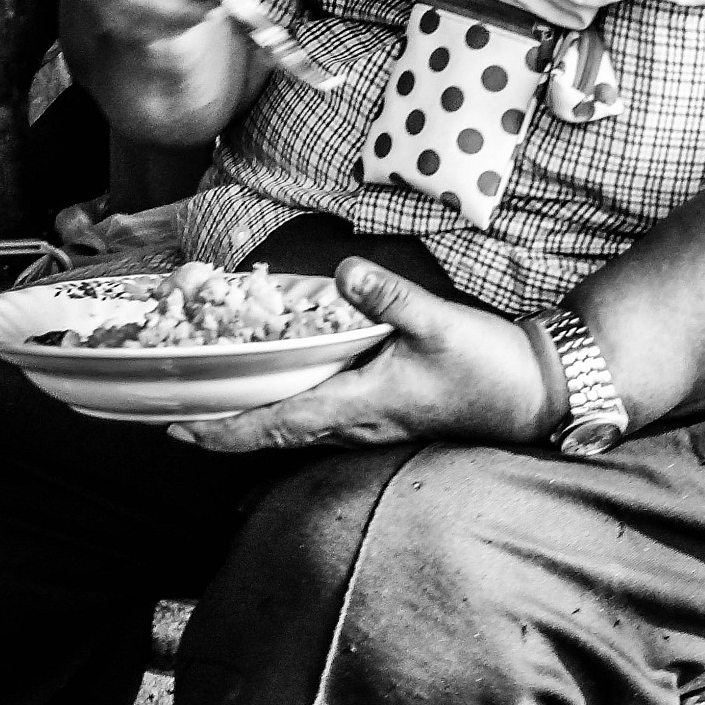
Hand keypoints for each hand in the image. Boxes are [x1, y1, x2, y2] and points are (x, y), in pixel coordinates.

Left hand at [169, 258, 558, 452]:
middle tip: (170, 415)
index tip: (181, 430)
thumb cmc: (488, 364)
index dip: (226, 430)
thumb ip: (390, 297)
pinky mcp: (381, 416)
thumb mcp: (439, 323)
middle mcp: (357, 425)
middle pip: (275, 433)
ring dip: (250, 419)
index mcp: (361, 405)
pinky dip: (284, 408)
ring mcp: (369, 426)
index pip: (278, 424)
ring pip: (295, 428)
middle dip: (223, 428)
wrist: (534, 391)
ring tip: (206, 401)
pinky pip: (318, 418)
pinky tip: (273, 385)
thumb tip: (344, 271)